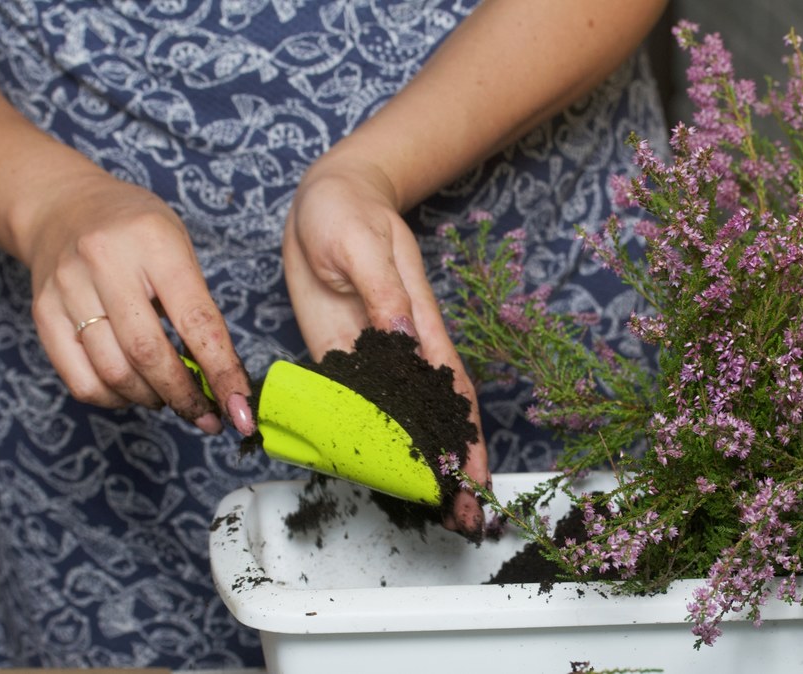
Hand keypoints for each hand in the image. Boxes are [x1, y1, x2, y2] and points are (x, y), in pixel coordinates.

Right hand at [21, 172, 255, 435]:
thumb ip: (197, 306)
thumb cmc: (135, 230)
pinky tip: (132, 391)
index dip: (222, 373)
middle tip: (208, 416)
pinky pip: (80, 380)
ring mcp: (67, 289)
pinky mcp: (42, 313)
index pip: (197, 321)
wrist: (63, 206)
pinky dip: (114, 399)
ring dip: (151, 400)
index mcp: (154, 243)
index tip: (241, 410)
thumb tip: (221, 378)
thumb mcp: (178, 246)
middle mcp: (104, 263)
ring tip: (169, 397)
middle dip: (184, 396)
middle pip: (148, 353)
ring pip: (113, 373)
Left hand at [283, 153, 489, 534]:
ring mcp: (374, 358)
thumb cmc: (348, 215)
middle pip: (437, 418)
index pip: (452, 390)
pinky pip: (359, 407)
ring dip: (417, 466)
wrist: (325, 202)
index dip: (468, 437)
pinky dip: (373, 443)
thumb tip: (402, 335)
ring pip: (402, 421)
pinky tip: (382, 475)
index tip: (478, 479)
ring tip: (435, 514)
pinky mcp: (343, 358)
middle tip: (466, 519)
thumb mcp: (361, 245)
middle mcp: (404, 349)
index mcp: (419, 322)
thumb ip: (381, 291)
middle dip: (455, 469)